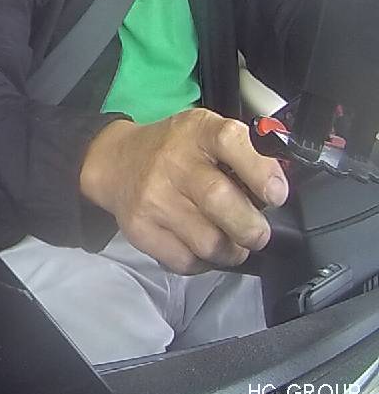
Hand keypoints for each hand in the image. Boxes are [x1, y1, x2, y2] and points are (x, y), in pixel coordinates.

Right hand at [80, 108, 288, 274]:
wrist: (115, 163)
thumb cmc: (173, 150)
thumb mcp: (205, 132)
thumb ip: (243, 152)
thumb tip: (279, 190)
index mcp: (196, 131)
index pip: (230, 141)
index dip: (260, 171)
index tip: (275, 195)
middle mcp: (172, 162)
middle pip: (221, 202)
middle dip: (251, 228)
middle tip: (256, 233)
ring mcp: (153, 198)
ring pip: (208, 242)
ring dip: (230, 251)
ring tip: (230, 242)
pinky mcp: (140, 228)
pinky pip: (185, 260)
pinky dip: (202, 262)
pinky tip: (200, 247)